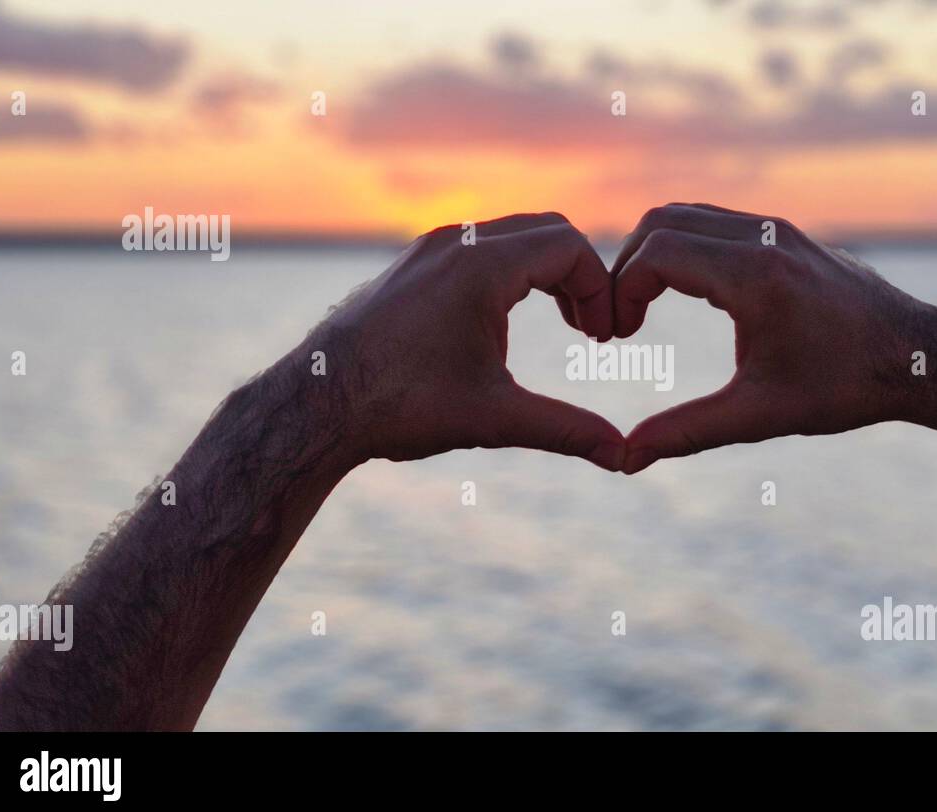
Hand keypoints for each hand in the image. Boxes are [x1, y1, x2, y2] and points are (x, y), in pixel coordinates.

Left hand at [306, 212, 625, 470]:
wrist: (315, 404)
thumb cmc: (400, 406)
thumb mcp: (494, 418)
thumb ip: (565, 429)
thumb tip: (621, 456)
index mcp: (481, 266)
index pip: (570, 248)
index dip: (600, 291)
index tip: (600, 340)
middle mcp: (455, 243)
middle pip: (547, 230)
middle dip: (580, 276)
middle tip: (588, 329)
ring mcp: (429, 248)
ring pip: (512, 236)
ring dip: (545, 272)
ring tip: (560, 324)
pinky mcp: (412, 263)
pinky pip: (478, 247)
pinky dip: (510, 272)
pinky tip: (504, 324)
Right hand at [611, 203, 936, 473]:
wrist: (916, 358)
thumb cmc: (844, 387)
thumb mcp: (760, 415)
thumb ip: (688, 432)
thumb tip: (628, 458)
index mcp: (755, 276)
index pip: (656, 253)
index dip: (620, 292)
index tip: (617, 336)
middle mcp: (765, 238)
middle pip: (661, 221)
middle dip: (626, 267)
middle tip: (621, 321)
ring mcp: (777, 229)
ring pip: (687, 214)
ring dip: (653, 254)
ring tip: (641, 307)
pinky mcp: (785, 233)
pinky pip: (715, 221)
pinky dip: (683, 247)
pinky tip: (681, 294)